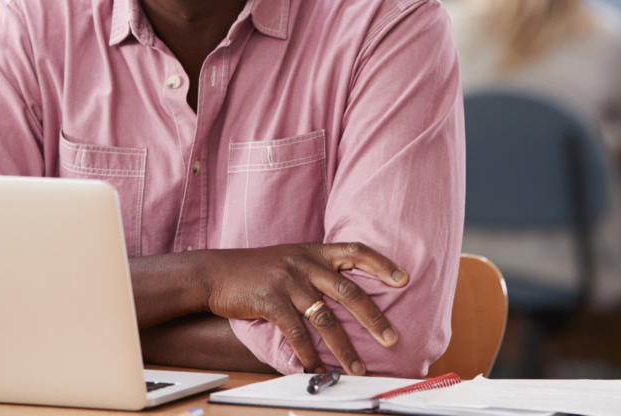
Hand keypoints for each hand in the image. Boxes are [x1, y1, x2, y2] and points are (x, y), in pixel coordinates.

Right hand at [201, 242, 408, 375]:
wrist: (216, 272)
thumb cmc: (256, 269)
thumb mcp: (290, 259)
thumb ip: (316, 270)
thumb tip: (347, 293)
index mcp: (314, 252)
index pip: (355, 251)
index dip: (381, 264)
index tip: (404, 279)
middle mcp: (305, 264)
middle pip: (348, 291)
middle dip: (373, 318)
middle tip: (392, 339)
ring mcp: (288, 282)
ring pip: (326, 318)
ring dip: (344, 347)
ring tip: (358, 368)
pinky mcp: (270, 301)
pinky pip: (296, 332)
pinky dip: (309, 354)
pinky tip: (316, 369)